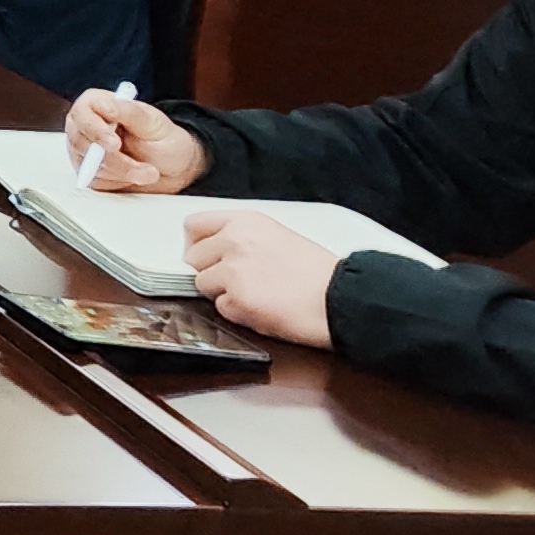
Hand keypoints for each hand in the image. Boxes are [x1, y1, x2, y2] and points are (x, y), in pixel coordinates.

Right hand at [64, 87, 205, 192]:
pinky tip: (135, 176)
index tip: (115, 145)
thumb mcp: (152, 123)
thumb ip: (127, 111)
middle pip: (82, 143)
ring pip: (89, 166)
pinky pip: (95, 181)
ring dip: (122, 173)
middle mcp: (86, 127)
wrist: (172, 168)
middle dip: (114, 159)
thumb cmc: (164, 140)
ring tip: (148, 172)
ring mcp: (85, 152)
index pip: (82, 114)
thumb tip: (101, 105)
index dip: (95, 130)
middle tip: (142, 167)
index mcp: (98, 105)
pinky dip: (119, 182)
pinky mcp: (90, 173)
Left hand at [184, 211, 339, 347]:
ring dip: (224, 293)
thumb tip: (212, 249)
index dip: (197, 244)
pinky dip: (237, 313)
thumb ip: (241, 238)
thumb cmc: (317, 274)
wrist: (341, 298)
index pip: (193, 225)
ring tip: (258, 294)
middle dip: (211, 272)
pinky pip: (220, 308)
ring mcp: (233, 269)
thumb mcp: (276, 237)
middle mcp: (234, 239)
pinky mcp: (237, 298)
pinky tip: (264, 308)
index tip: (207, 256)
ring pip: (202, 285)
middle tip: (242, 281)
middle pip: (192, 258)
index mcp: (245, 221)